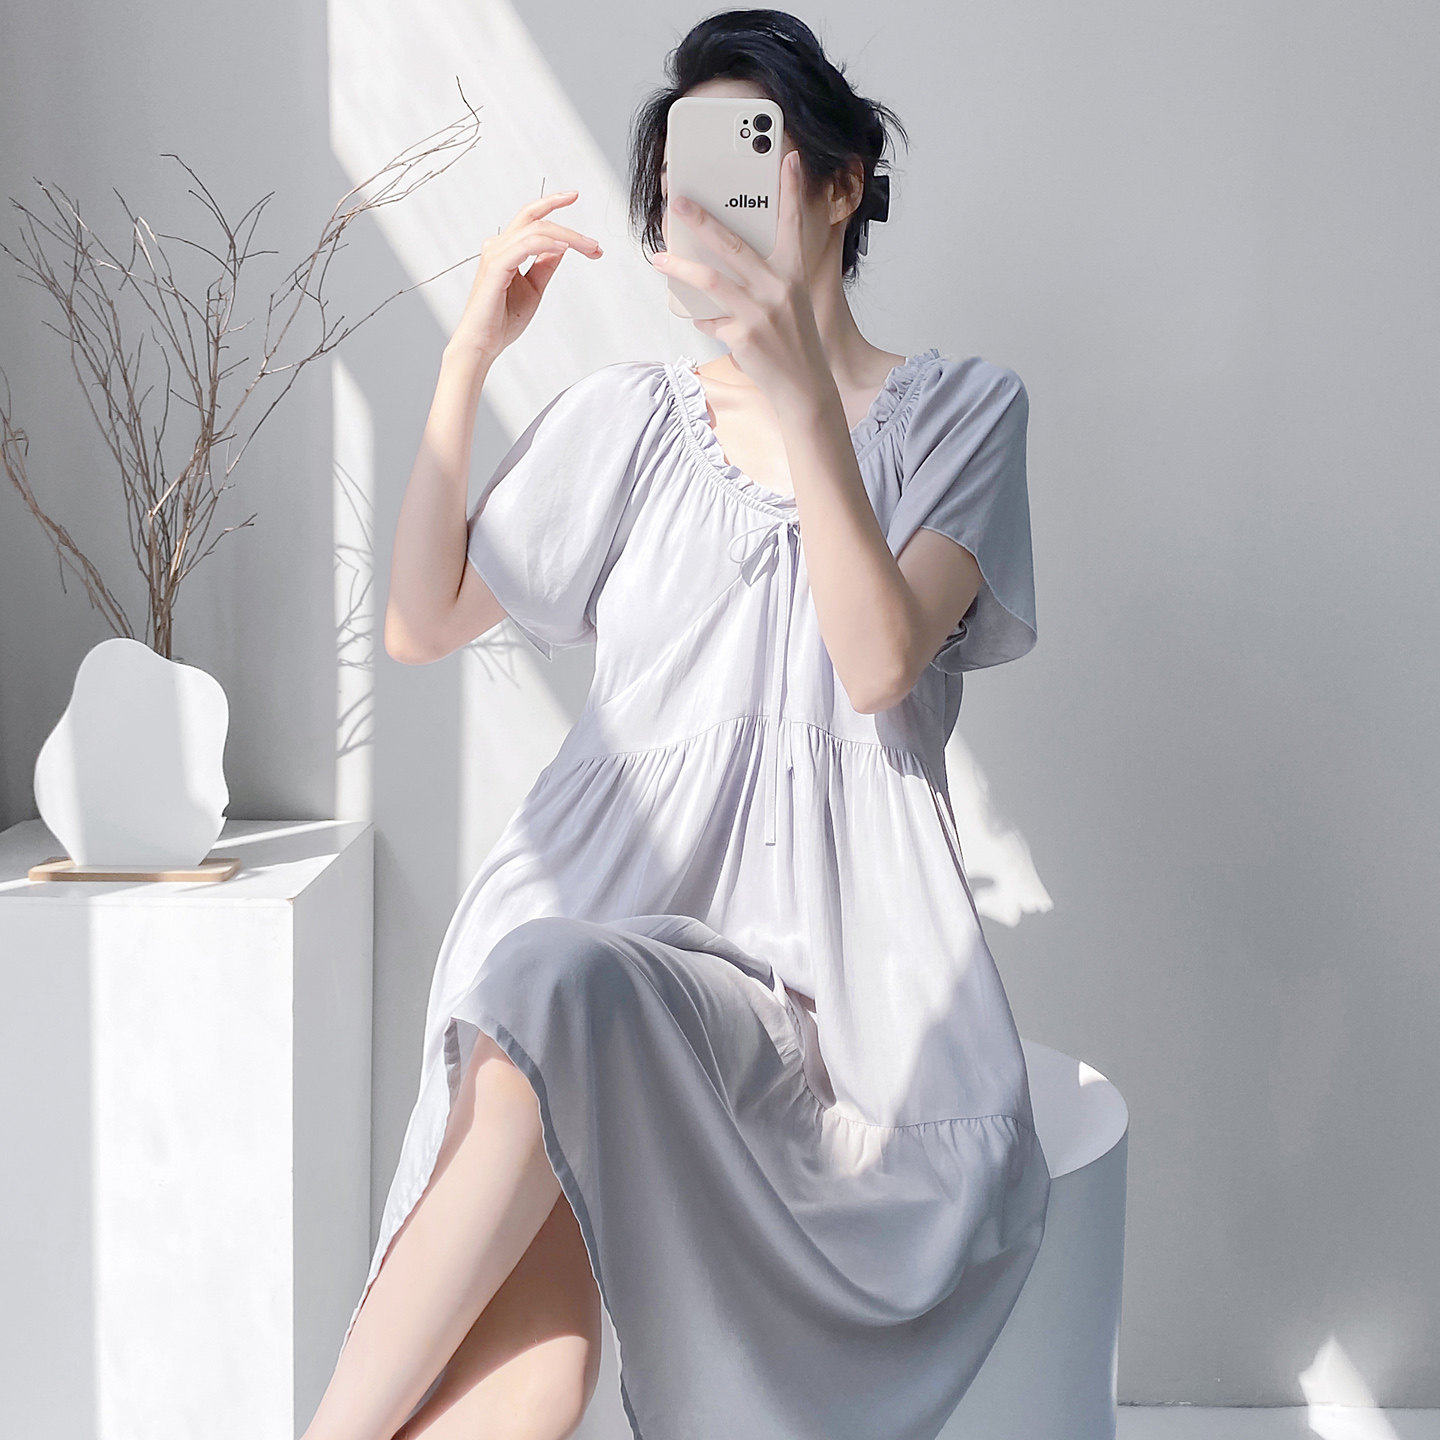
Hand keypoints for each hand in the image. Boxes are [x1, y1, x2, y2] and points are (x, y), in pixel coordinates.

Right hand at [449, 191, 602, 359]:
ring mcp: (495, 254)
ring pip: (536, 231)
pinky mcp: (496, 267)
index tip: (574, 196)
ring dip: (567, 237)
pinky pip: (526, 246)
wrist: (483, 343)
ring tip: (588, 249)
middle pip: (537, 220)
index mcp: (506, 249)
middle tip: (595, 245)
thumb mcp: (534, 288)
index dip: (552, 203)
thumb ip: (545, 265)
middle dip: (570, 228)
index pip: (531, 218)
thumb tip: (561, 247)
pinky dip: (548, 244)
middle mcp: (499, 246)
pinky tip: (565, 249)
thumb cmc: (502, 320)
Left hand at [652, 150, 826, 410]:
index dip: (791, 191)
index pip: (793, 225)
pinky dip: (700, 316)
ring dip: (679, 267)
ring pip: (710, 280)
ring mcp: (760, 313)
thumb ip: (763, 280)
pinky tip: (695, 315)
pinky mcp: (743, 336)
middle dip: (702, 220)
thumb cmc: (794, 343)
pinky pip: (709, 319)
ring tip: (659, 258)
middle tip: (677, 202)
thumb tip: (722, 262)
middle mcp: (778, 289)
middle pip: (733, 245)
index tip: (787, 158)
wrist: (804, 388)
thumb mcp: (790, 303)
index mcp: (793, 275)